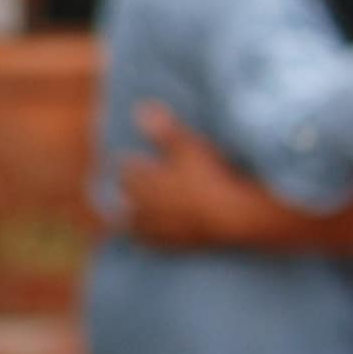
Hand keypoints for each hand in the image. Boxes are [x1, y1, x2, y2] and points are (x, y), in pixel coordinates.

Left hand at [108, 102, 287, 248]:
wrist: (233, 216)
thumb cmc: (211, 178)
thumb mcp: (190, 149)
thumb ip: (166, 132)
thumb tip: (142, 110)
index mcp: (147, 182)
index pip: (127, 172)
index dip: (126, 165)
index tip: (123, 160)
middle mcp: (149, 206)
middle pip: (127, 200)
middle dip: (123, 194)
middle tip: (119, 190)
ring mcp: (162, 227)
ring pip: (136, 225)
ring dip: (129, 220)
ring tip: (123, 219)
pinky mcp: (177, 243)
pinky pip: (154, 243)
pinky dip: (147, 240)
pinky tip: (146, 241)